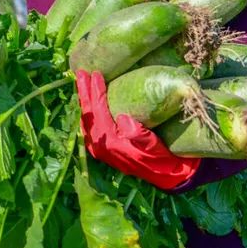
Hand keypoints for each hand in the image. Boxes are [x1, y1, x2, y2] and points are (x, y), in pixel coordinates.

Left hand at [75, 69, 200, 189]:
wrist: (165, 175)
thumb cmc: (161, 157)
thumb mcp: (153, 144)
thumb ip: (139, 133)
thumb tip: (123, 118)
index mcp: (110, 142)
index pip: (98, 111)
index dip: (96, 91)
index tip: (96, 73)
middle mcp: (100, 146)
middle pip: (87, 113)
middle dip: (84, 92)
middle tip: (81, 72)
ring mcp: (99, 148)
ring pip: (86, 119)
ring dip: (84, 100)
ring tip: (83, 81)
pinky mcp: (102, 148)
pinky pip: (89, 125)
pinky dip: (88, 110)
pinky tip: (89, 100)